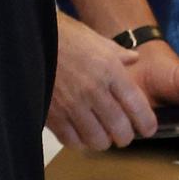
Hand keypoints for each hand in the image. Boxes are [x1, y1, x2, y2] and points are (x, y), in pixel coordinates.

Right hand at [48, 14, 153, 149]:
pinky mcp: (53, 115)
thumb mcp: (97, 40)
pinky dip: (80, 142)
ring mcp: (73, 105)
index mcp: (110, 70)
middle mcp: (94, 90)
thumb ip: (118, 54)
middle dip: (126, 137)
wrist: (30, 39)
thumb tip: (135, 59)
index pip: (137, 106)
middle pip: (120, 129)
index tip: (148, 129)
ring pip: (98, 140)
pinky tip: (81, 134)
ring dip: (103, 141)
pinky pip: (73, 142)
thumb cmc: (65, 37)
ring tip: (102, 134)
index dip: (146, 123)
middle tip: (124, 134)